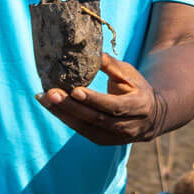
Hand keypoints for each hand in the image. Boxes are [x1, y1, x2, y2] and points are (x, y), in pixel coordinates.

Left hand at [37, 54, 166, 144]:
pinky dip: (66, 118)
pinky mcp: (103, 141)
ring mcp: (115, 137)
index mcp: (138, 106)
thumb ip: (111, 65)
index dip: (94, 100)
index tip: (75, 90)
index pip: (114, 106)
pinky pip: (82, 131)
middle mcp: (128, 126)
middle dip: (71, 107)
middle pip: (96, 119)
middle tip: (50, 93)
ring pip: (85, 127)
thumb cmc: (137, 88)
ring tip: (43, 98)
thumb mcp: (130, 73)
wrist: (150, 117)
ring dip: (62, 113)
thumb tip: (91, 52)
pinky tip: (52, 107)